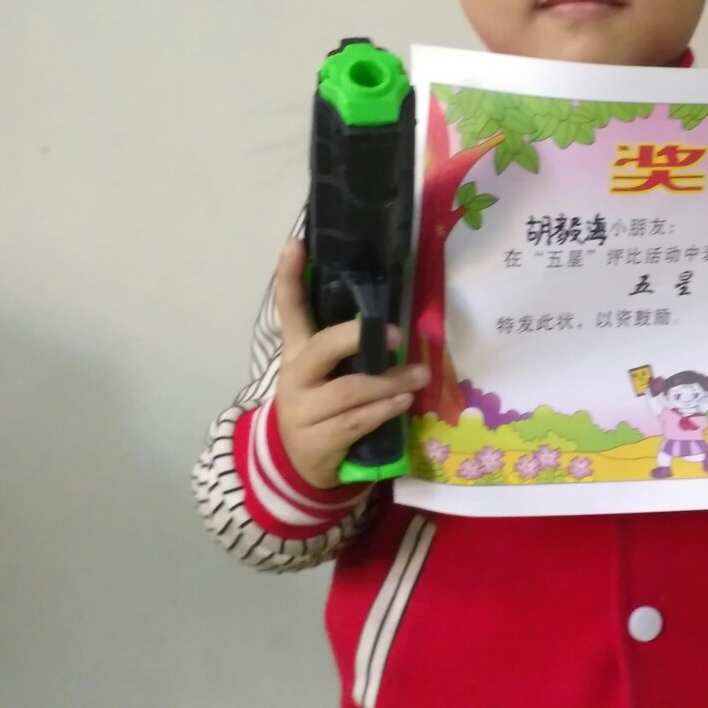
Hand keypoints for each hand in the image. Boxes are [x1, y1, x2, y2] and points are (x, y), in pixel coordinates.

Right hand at [272, 239, 428, 489]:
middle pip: (321, 348)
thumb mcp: (326, 374)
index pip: (288, 309)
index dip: (288, 276)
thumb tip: (388, 320)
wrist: (298, 465)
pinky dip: (385, 410)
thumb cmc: (322, 406)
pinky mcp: (317, 441)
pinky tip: (403, 402)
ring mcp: (302, 411)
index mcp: (296, 353)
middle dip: (357, 338)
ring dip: (390, 383)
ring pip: (350, 391)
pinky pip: (357, 421)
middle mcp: (294, 377)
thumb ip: (345, 348)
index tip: (296, 243)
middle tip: (396, 335)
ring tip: (419, 376)